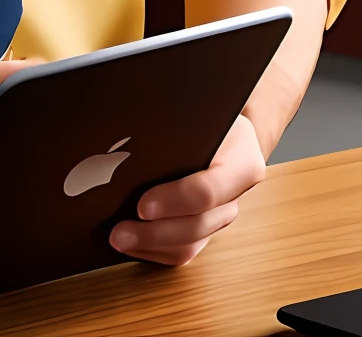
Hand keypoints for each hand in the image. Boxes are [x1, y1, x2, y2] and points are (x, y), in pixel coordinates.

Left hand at [109, 113, 265, 266]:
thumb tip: (130, 136)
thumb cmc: (208, 114)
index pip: (208, 191)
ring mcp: (220, 217)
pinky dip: (153, 252)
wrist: (226, 129)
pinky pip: (181, 251)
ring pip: (189, 245)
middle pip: (197, 225)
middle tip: (119, 232)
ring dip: (150, 247)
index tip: (142, 206)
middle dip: (154, 233)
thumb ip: (179, 124)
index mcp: (243, 164)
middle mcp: (235, 197)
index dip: (175, 201)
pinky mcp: (204, 230)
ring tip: (117, 239)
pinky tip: (130, 244)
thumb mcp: (202, 109)